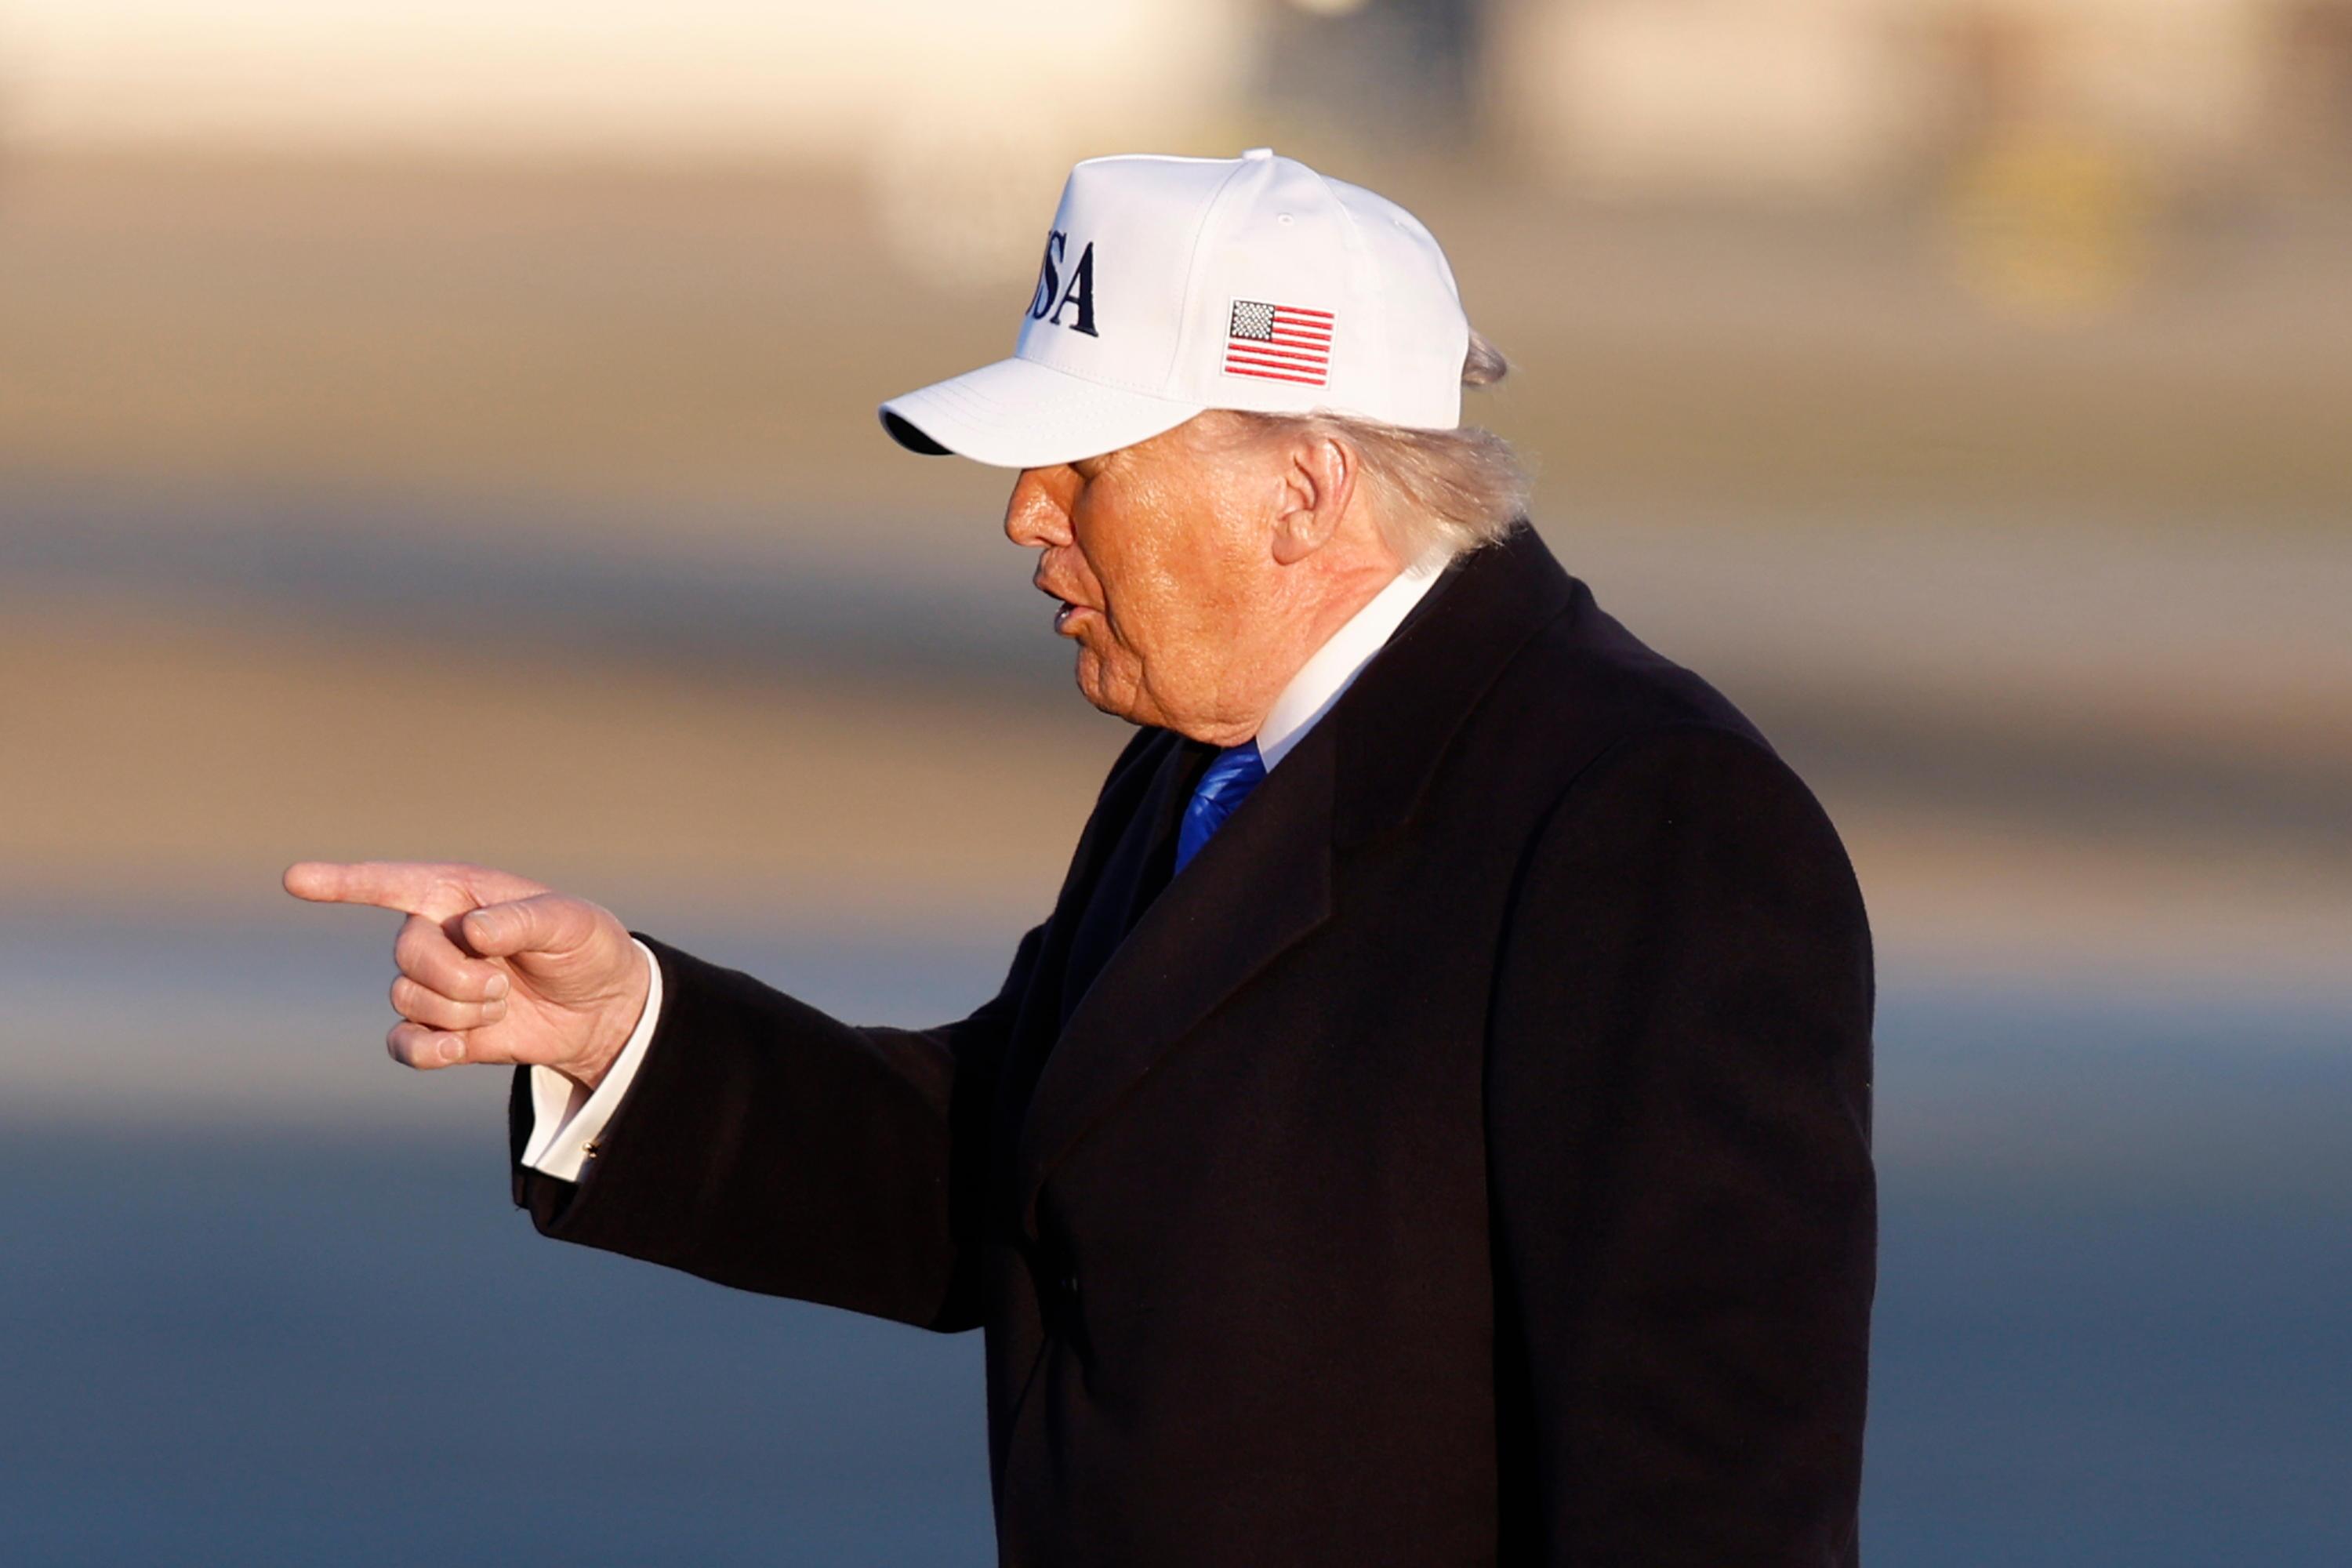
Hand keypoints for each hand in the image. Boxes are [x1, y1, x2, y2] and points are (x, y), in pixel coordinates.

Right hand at [283, 860, 649, 1089]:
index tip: (294, 879)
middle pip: (406, 955)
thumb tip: (471, 931)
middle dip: (454, 976)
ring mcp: (435, 984)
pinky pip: (404, 1044)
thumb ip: (524, 919)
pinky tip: (453, 1050)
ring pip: (407, 999)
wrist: (602, 1007)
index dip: (342, 882)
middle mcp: (436, 934)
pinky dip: (424, 1050)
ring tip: (504, 1002)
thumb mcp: (572, 922)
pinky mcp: (441, 1030)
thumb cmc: (586, 946)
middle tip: (504, 982)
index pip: (390, 883)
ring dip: (459, 1010)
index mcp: (459, 893)